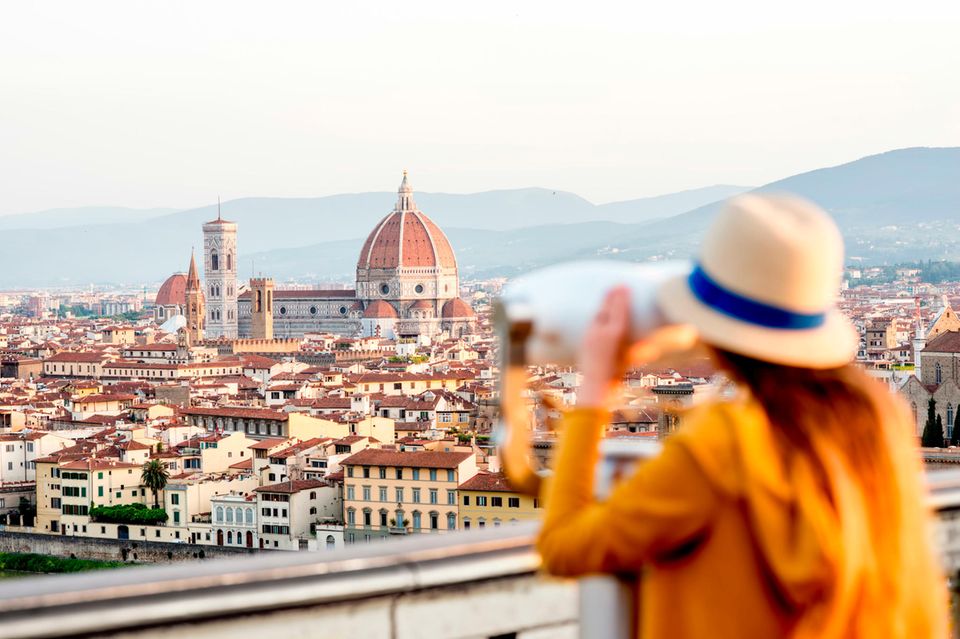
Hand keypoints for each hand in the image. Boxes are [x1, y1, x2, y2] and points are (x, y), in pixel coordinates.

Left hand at [576, 286, 631, 407]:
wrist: (595, 386)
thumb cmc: (617, 376)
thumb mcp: (629, 359)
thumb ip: (637, 349)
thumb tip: (648, 345)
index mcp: (614, 335)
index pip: (618, 310)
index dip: (621, 298)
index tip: (624, 286)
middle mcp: (601, 332)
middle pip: (606, 309)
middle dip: (611, 297)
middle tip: (616, 286)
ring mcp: (590, 335)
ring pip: (597, 315)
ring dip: (603, 305)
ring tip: (608, 295)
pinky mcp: (584, 341)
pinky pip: (592, 324)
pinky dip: (597, 317)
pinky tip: (600, 314)